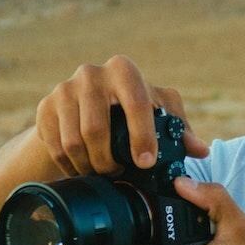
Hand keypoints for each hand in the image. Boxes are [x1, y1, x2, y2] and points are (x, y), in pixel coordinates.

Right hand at [36, 54, 208, 176]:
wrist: (83, 105)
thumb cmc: (131, 109)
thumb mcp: (157, 113)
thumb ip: (179, 129)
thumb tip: (200, 150)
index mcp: (124, 70)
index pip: (136, 103)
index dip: (142, 136)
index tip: (146, 163)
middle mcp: (91, 74)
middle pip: (97, 129)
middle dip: (110, 161)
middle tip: (119, 174)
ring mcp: (64, 89)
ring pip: (74, 142)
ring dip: (90, 166)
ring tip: (102, 172)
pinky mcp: (45, 107)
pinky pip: (56, 147)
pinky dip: (71, 166)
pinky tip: (82, 168)